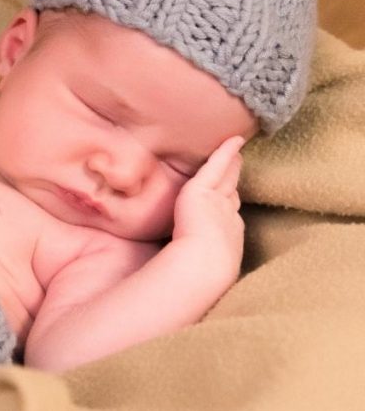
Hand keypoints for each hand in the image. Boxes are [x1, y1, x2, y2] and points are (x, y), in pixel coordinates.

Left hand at [170, 135, 245, 281]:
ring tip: (237, 150)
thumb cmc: (194, 271)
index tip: (232, 191)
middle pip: (230, 190)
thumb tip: (170, 268)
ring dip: (231, 163)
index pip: (226, 211)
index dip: (228, 199)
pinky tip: (234, 140)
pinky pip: (218, 165)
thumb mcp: (193, 259)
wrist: (203, 265)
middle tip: (239, 162)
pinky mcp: (204, 190)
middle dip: (233, 177)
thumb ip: (188, 253)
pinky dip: (226, 152)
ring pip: (226, 177)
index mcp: (224, 233)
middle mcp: (225, 215)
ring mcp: (217, 202)